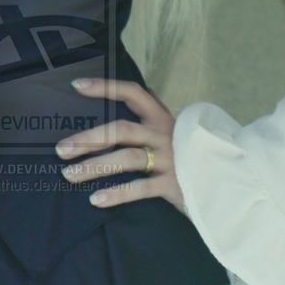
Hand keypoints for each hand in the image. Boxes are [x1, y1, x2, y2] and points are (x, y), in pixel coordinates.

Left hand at [55, 78, 185, 212]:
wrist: (223, 182)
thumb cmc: (186, 155)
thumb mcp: (170, 132)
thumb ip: (147, 121)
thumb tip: (117, 108)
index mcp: (161, 118)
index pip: (133, 93)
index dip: (105, 87)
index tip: (76, 85)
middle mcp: (164, 134)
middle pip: (122, 130)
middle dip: (89, 138)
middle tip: (61, 149)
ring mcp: (170, 159)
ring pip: (127, 159)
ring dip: (94, 166)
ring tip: (69, 175)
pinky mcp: (173, 185)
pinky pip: (140, 189)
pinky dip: (116, 194)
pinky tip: (95, 200)